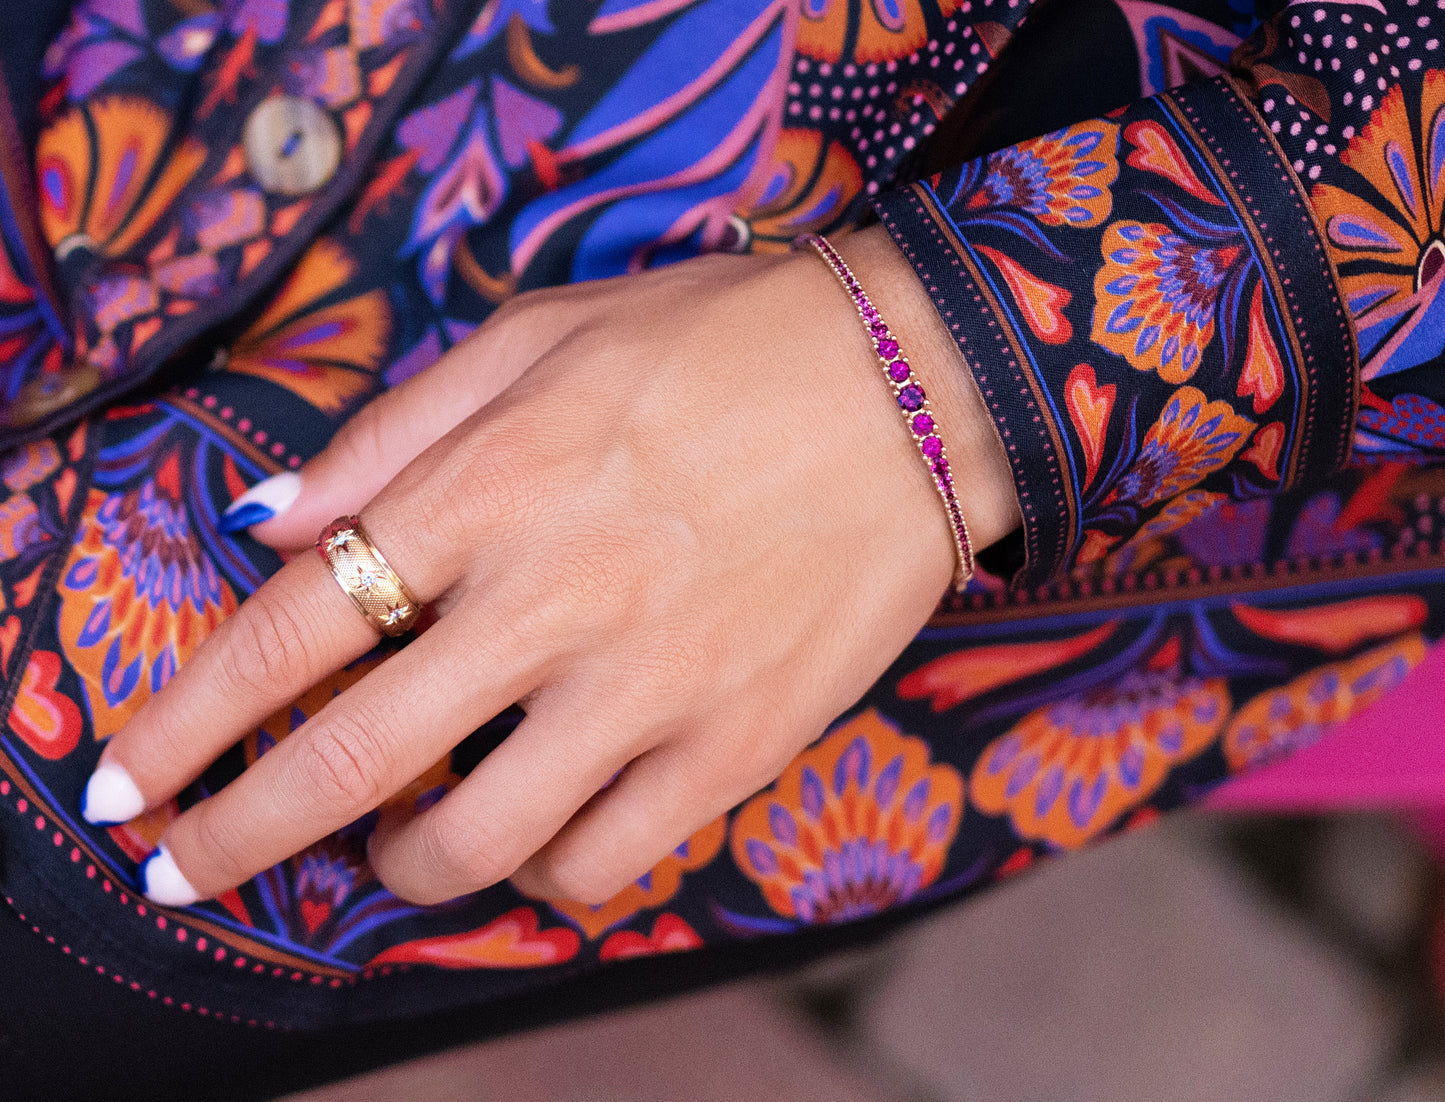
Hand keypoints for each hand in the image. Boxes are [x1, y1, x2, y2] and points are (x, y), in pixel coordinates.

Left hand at [81, 226, 1019, 906]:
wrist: (919, 391)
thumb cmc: (721, 345)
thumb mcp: (543, 333)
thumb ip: (397, 429)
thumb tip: (275, 522)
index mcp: (493, 486)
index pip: (294, 631)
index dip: (186, 721)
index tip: (128, 784)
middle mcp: (557, 599)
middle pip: (351, 761)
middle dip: (239, 836)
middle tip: (189, 871)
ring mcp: (654, 684)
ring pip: (477, 842)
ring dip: (400, 866)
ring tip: (392, 851)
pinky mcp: (740, 743)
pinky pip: (607, 863)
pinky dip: (545, 877)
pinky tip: (538, 839)